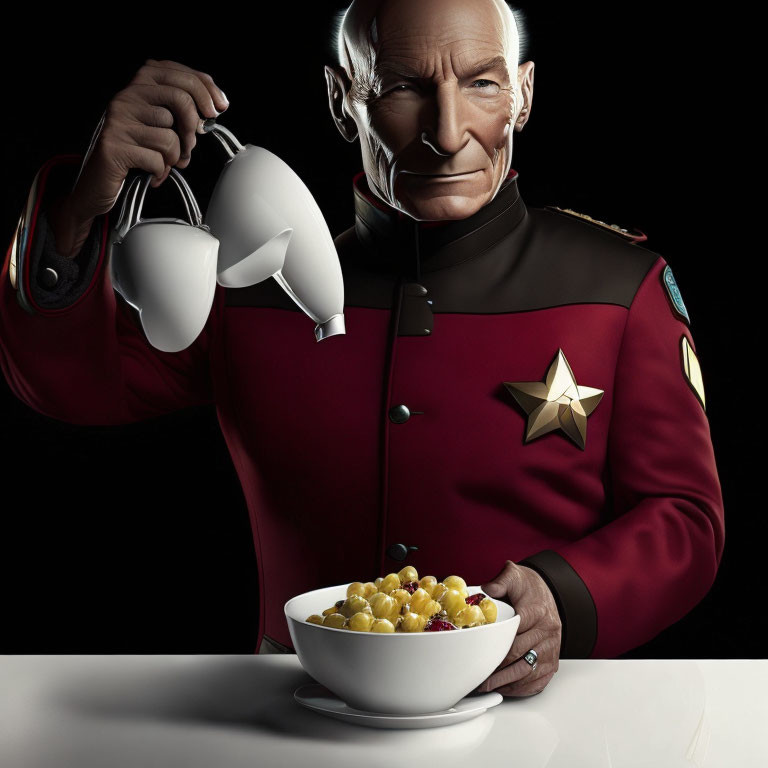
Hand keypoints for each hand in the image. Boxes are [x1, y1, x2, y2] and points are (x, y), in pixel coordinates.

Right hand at [51, 59, 228, 257]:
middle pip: (179, 98)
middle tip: (190, 146)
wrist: (98, 184)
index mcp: (138, 87)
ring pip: (170, 135)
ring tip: (162, 163)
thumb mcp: (157, 127)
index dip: (205, 89)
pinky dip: (161, 172)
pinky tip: (152, 175)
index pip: (178, 74)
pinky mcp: (115, 146)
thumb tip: (212, 111)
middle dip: (193, 127)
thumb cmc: (134, 155)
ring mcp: (118, 121)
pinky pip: (157, 158)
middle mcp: (125, 97)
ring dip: (174, 157)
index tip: (218, 108)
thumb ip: (179, 114)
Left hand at [473, 560, 561, 696]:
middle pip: (520, 657)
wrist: (546, 593)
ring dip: (507, 683)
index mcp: (537, 613)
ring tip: (487, 686)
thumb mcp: (514, 576)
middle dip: (498, 670)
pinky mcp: (553, 661)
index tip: (480, 657)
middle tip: (478, 677)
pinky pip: (538, 680)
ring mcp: (552, 649)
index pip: (514, 636)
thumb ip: (500, 581)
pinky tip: (505, 689)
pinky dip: (521, 688)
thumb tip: (485, 589)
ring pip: (528, 672)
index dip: (496, 648)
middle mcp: (548, 633)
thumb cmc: (527, 587)